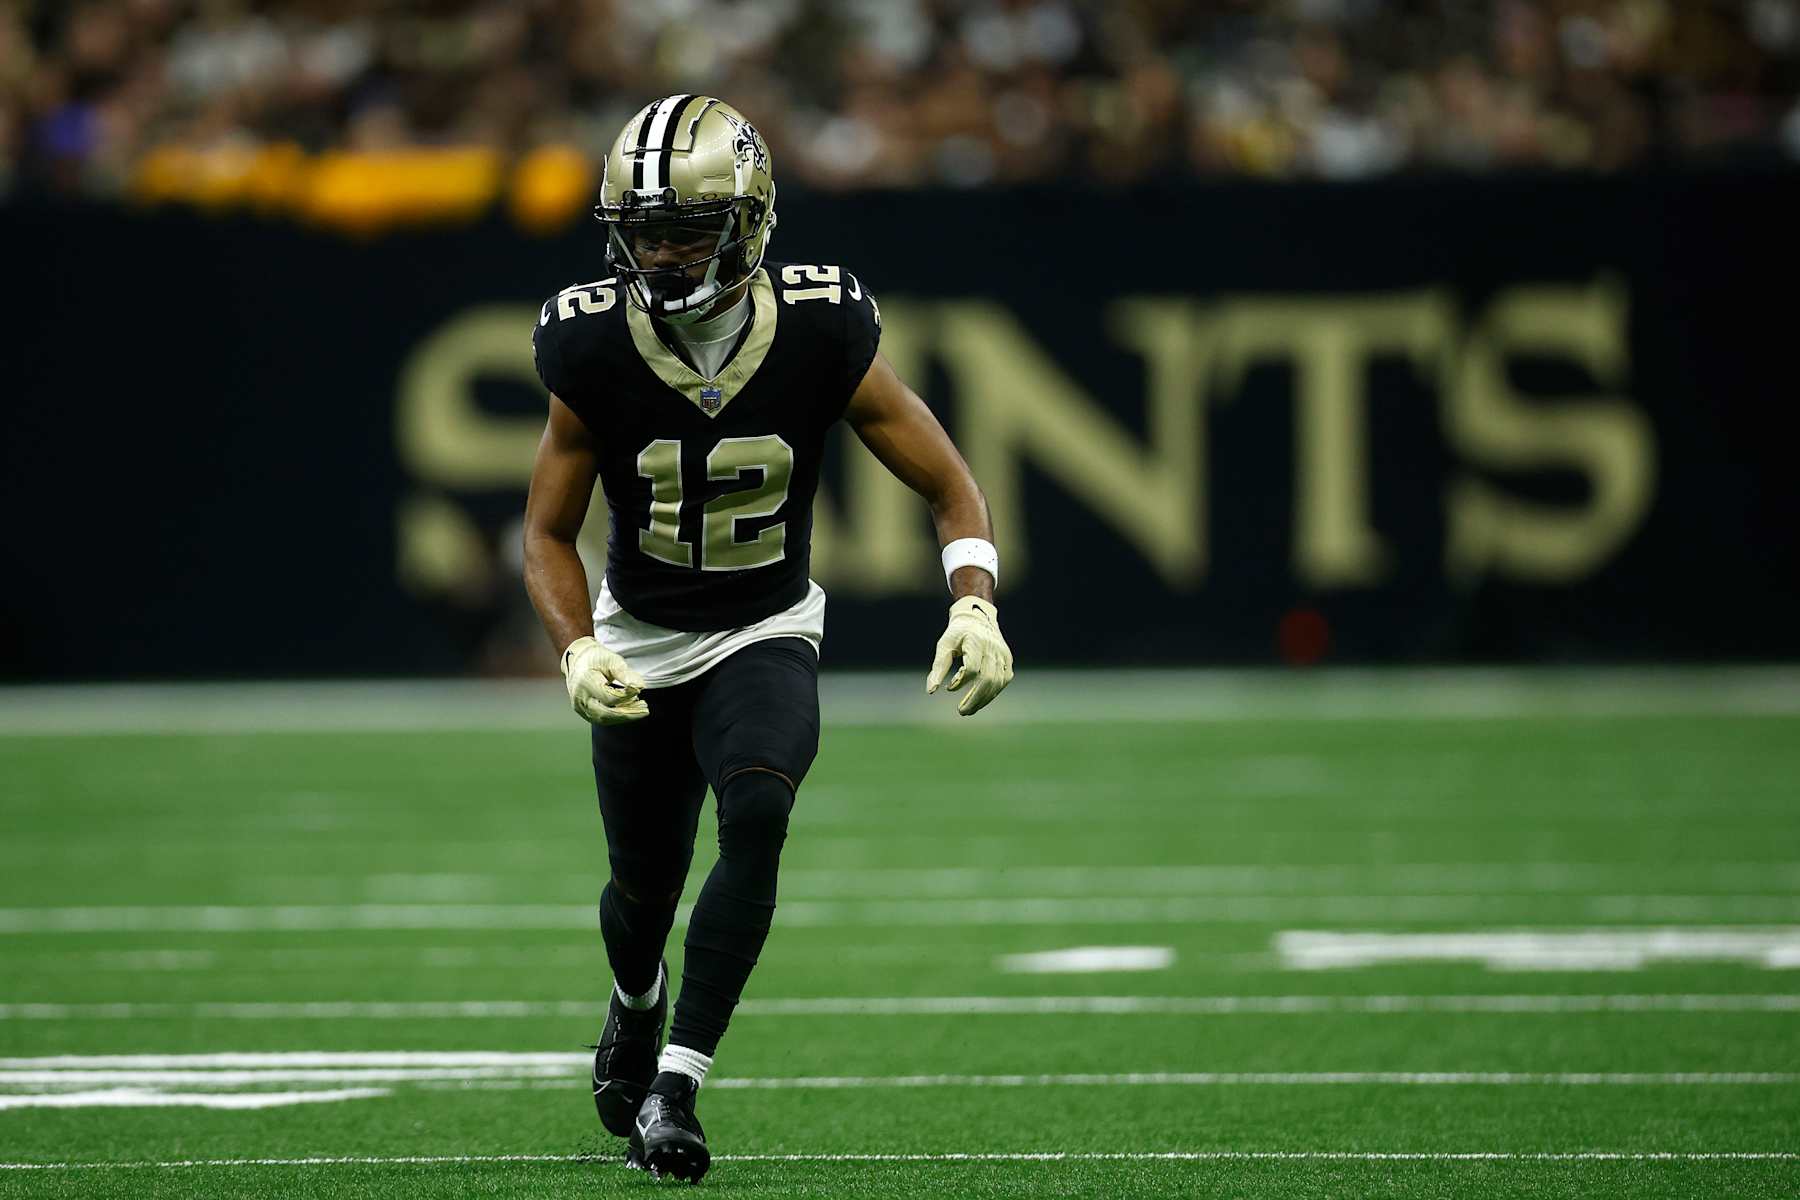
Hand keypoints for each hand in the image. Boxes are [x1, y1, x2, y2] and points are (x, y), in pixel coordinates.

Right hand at [561, 636, 649, 724]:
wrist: (578, 661)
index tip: (639, 689)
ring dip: (624, 717)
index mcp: (585, 681)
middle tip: (645, 709)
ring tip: (640, 709)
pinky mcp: (583, 711)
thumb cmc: (597, 659)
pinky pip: (601, 719)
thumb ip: (625, 674)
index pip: (609, 697)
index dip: (627, 696)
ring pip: (603, 719)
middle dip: (627, 714)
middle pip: (605, 713)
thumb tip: (640, 686)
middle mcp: (580, 697)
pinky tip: (629, 710)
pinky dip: (617, 717)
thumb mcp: (612, 660)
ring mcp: (579, 706)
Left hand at [925, 596, 1014, 715]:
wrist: (978, 618)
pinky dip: (992, 693)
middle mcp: (992, 647)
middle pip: (987, 679)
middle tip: (962, 712)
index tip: (949, 688)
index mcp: (975, 641)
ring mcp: (1003, 654)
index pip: (971, 668)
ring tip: (969, 710)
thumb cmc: (957, 633)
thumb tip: (931, 691)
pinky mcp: (1008, 660)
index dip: (960, 682)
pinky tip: (980, 700)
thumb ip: (938, 667)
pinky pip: (1003, 681)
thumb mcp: (944, 645)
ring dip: (983, 699)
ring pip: (997, 682)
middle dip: (974, 699)